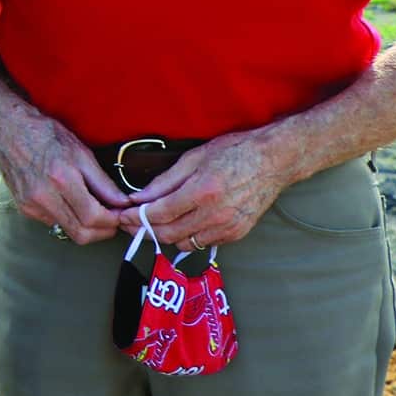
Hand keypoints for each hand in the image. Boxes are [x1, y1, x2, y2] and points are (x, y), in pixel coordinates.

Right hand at [0, 110, 129, 243]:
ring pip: (67, 231)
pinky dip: (66, 217)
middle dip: (102, 232)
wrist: (8, 130)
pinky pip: (53, 222)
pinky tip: (68, 201)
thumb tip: (122, 203)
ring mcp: (31, 204)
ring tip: (92, 208)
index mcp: (62, 178)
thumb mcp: (81, 152)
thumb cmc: (46, 135)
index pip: (93, 217)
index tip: (120, 215)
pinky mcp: (24, 208)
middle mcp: (43, 196)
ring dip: (84, 225)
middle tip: (111, 220)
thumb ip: (103, 182)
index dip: (112, 221)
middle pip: (81, 234)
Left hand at [124, 133, 287, 248]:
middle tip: (129, 224)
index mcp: (201, 192)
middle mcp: (215, 214)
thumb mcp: (193, 158)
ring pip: (183, 243)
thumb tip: (139, 197)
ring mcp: (227, 227)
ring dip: (163, 236)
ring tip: (149, 225)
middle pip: (167, 233)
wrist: (274, 161)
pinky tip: (177, 226)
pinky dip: (185, 238)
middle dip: (143, 231)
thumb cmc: (234, 152)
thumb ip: (164, 181)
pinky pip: (202, 243)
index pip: (159, 214)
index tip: (122, 215)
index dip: (136, 217)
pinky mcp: (236, 234)